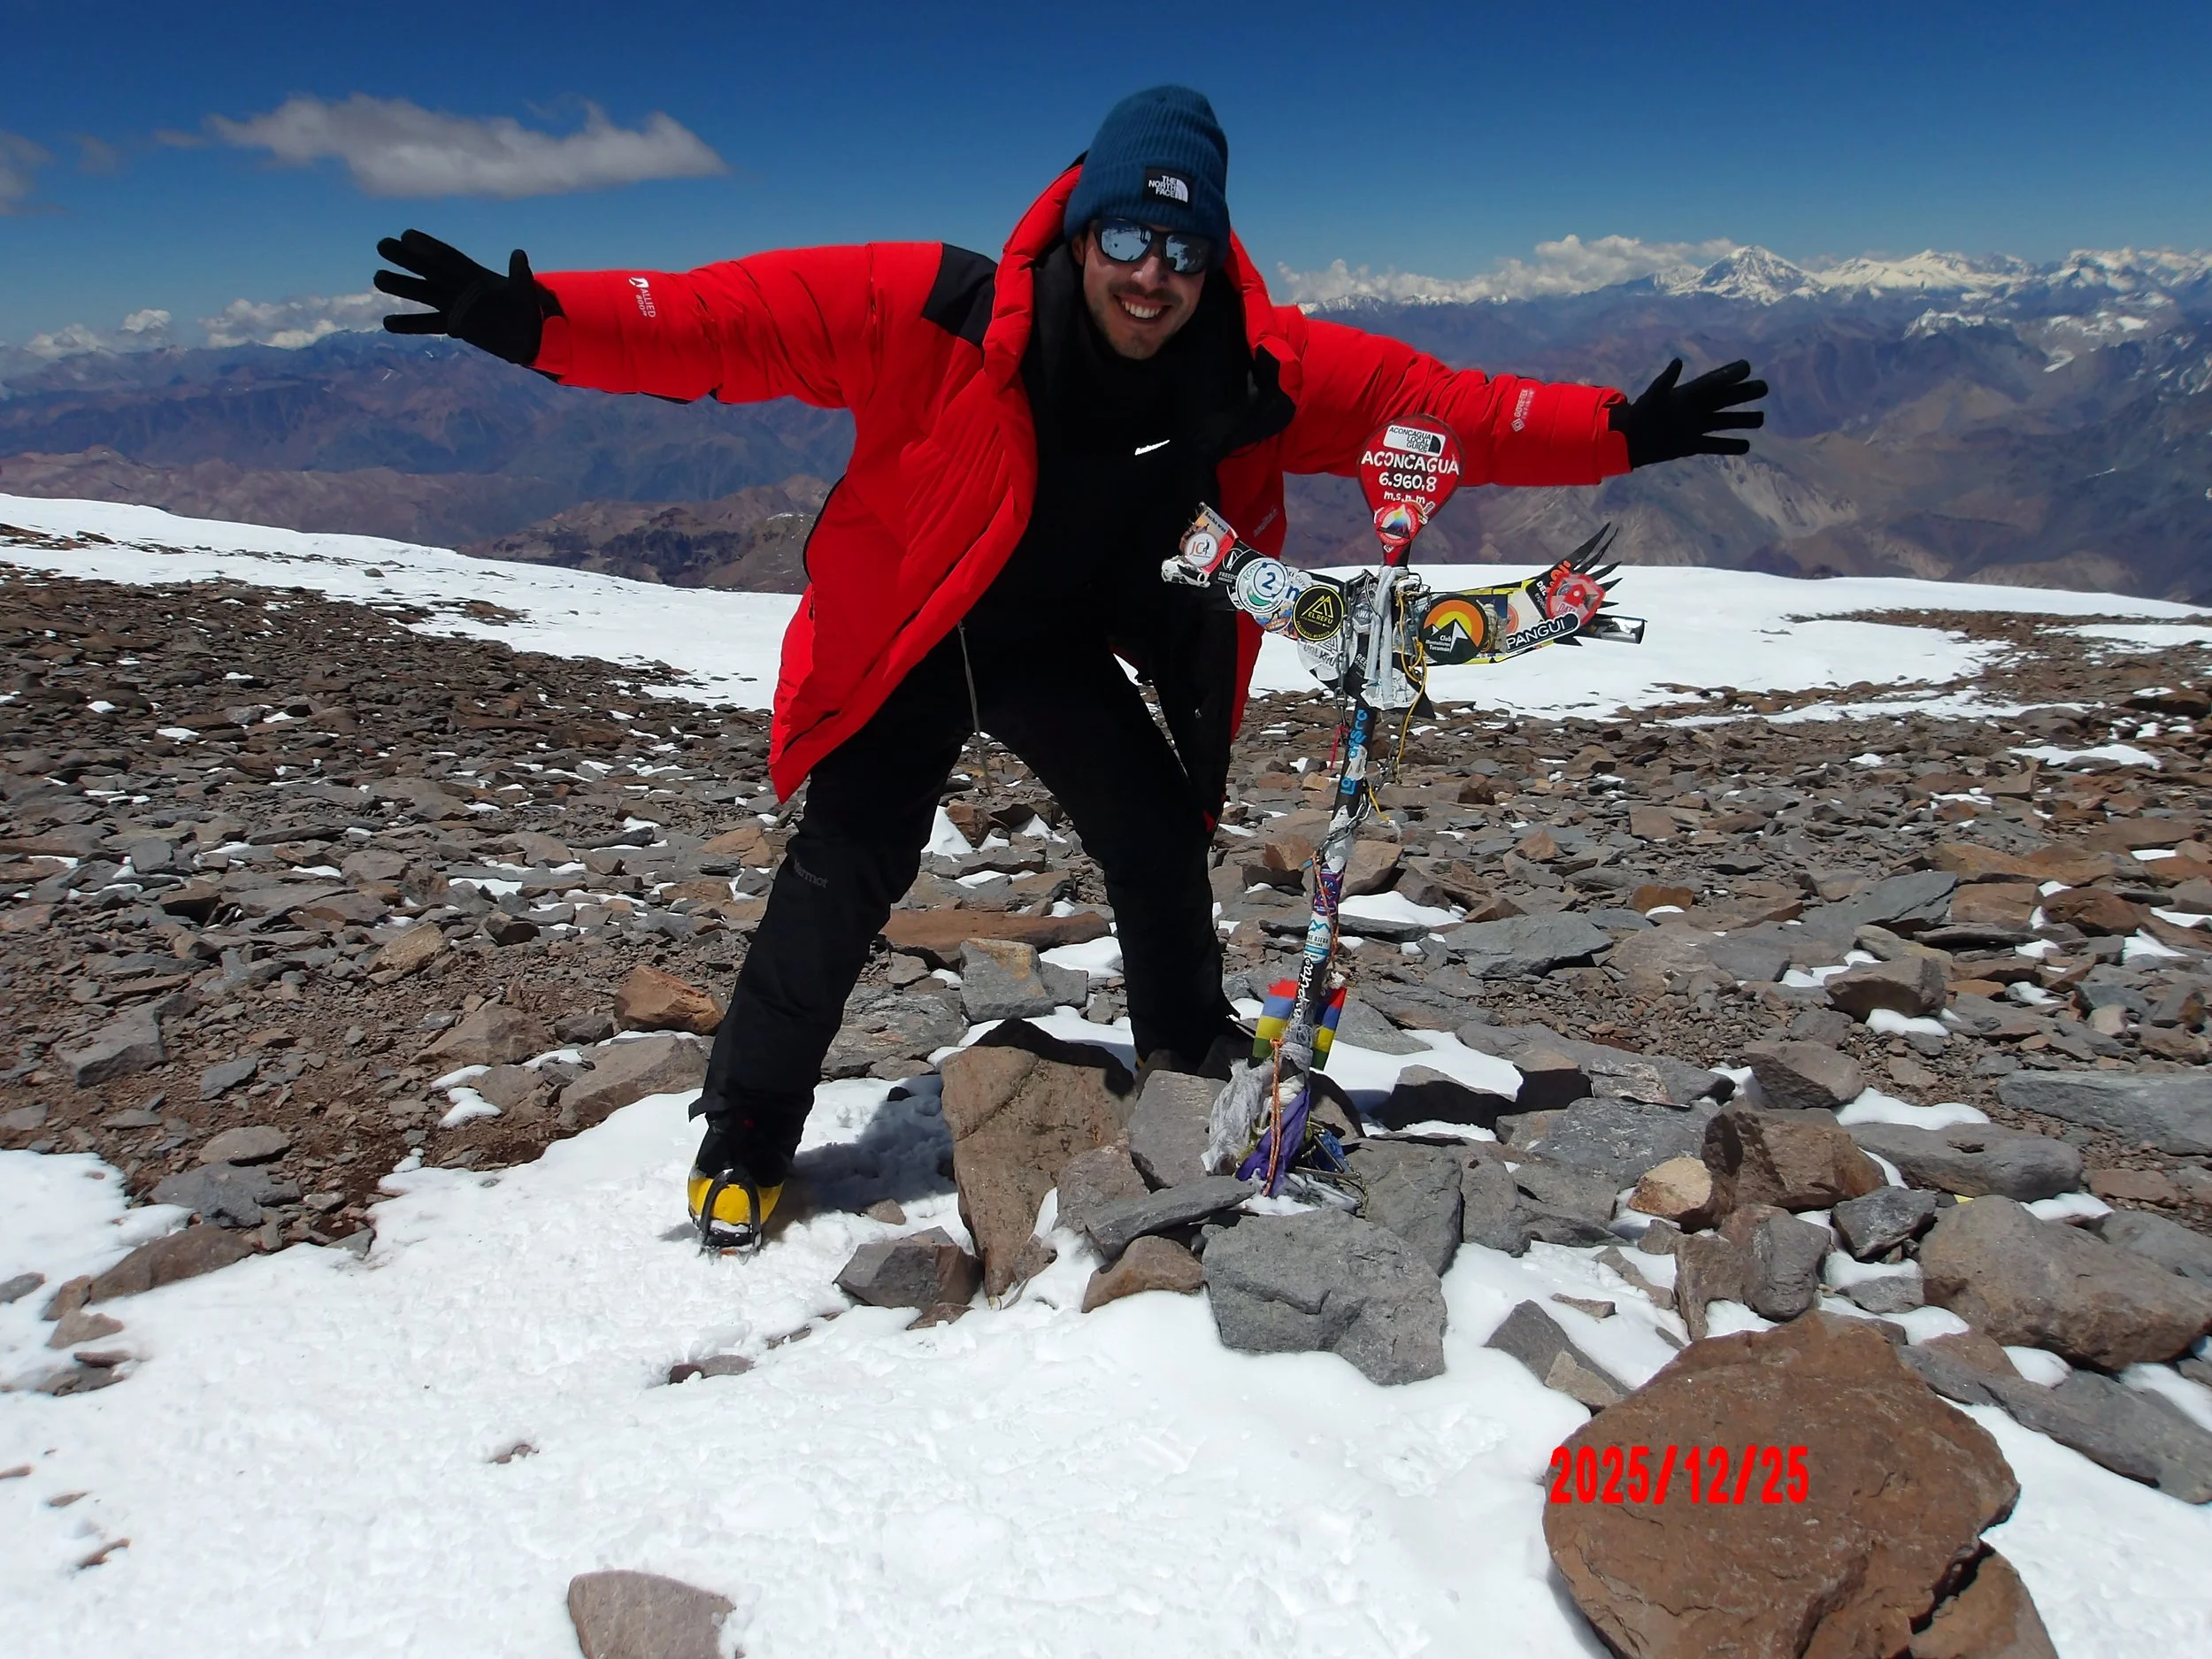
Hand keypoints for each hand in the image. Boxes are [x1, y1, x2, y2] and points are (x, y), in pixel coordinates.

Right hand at [373, 230, 553, 365]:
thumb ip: (520, 276)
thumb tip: (519, 254)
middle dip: (406, 258)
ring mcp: (455, 305)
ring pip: (423, 294)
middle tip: (381, 245)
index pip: (449, 258)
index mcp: (476, 275)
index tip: (407, 235)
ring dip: (401, 286)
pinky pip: (428, 324)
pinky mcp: (454, 325)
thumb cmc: (528, 312)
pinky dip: (408, 324)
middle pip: (429, 270)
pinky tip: (387, 322)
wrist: (529, 337)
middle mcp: (460, 287)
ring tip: (377, 278)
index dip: (430, 247)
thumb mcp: (525, 294)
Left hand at [1608, 358, 1766, 466]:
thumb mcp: (1654, 395)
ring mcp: (1697, 427)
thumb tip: (1678, 362)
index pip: (1714, 382)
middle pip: (1725, 400)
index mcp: (1688, 394)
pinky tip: (1747, 446)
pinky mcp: (1693, 445)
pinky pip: (1715, 445)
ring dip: (1743, 421)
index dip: (1730, 374)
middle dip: (1744, 394)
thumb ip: (1666, 380)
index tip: (1747, 367)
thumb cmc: (1641, 413)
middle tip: (1764, 388)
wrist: (1630, 439)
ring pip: (1725, 422)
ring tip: (1761, 419)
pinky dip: (1730, 446)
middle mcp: (1697, 409)